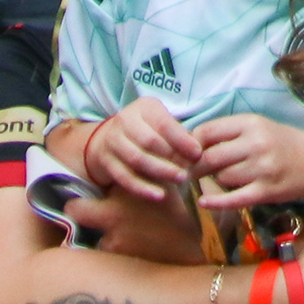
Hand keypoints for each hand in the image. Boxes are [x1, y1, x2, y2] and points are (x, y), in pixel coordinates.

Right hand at [76, 100, 203, 210]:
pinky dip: (143, 188)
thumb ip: (177, 134)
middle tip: (189, 172)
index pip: (163, 123)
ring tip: (179, 181)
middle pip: (149, 142)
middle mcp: (125, 120)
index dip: (181, 140)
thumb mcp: (160, 123)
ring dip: (160, 172)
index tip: (197, 154)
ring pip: (137, 159)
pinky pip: (125, 177)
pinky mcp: (106, 161)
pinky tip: (159, 196)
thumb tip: (197, 152)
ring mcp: (113, 141)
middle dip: (172, 158)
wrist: (108, 138)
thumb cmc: (146, 131)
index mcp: (144, 107)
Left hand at [192, 112, 303, 210]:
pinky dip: (216, 202)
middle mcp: (256, 143)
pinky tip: (204, 201)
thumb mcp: (259, 128)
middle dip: (194, 167)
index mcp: (251, 123)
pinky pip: (234, 199)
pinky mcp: (266, 191)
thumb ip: (229, 133)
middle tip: (187, 173)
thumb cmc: (283, 144)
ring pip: (222, 177)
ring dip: (216, 181)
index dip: (190, 144)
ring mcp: (262, 168)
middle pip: (210, 157)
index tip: (185, 153)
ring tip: (222, 178)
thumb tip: (191, 142)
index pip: (208, 131)